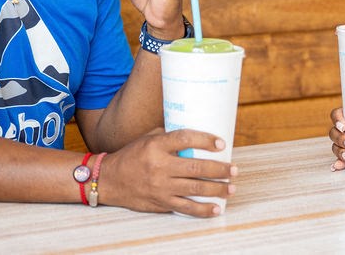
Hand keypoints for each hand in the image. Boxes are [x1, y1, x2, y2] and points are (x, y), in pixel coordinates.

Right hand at [97, 129, 237, 216]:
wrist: (110, 179)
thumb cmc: (132, 155)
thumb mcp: (148, 139)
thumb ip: (171, 137)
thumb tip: (198, 134)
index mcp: (156, 146)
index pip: (185, 139)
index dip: (205, 140)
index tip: (221, 143)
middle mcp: (159, 166)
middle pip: (196, 167)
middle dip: (219, 169)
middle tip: (234, 169)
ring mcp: (161, 187)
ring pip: (195, 189)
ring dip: (217, 189)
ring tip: (231, 188)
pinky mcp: (161, 203)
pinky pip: (186, 208)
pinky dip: (203, 209)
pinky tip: (216, 208)